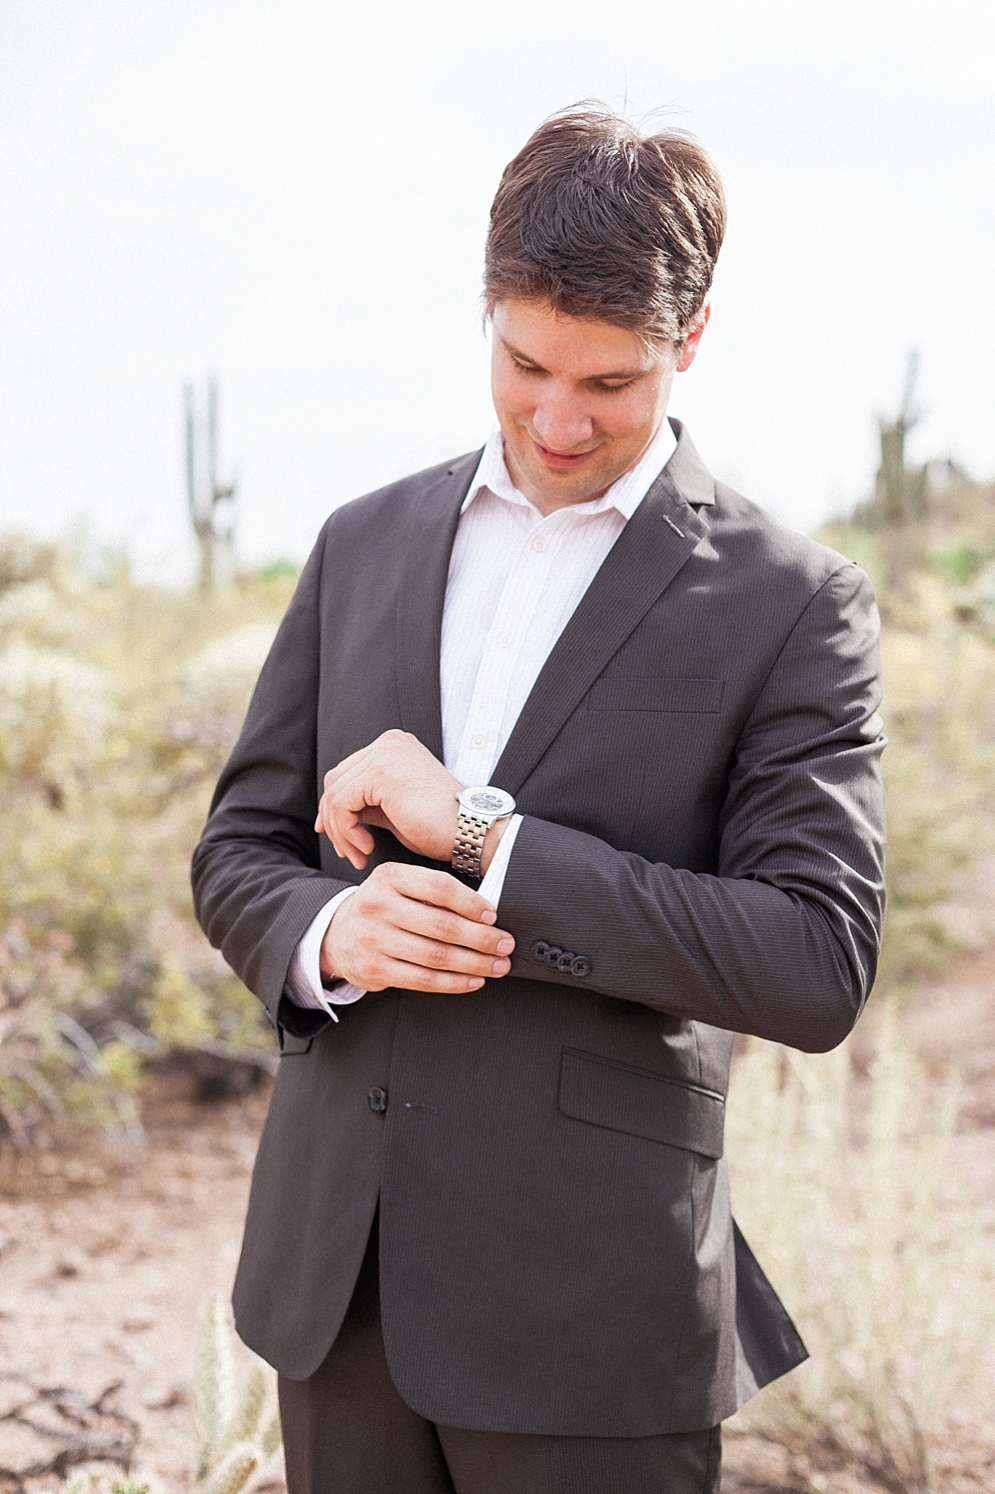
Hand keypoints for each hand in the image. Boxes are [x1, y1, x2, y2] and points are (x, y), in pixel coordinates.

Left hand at [316, 730, 462, 869]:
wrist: (471, 830)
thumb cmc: (439, 827)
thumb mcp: (394, 810)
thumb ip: (365, 803)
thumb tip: (329, 814)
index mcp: (393, 746)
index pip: (346, 774)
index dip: (333, 809)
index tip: (340, 839)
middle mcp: (388, 742)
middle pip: (335, 781)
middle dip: (335, 822)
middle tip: (348, 852)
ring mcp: (384, 753)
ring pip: (334, 794)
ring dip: (341, 831)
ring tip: (360, 854)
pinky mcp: (380, 771)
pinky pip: (341, 804)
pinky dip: (346, 830)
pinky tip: (366, 847)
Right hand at [321, 862, 514, 992]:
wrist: (337, 934)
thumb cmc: (382, 908)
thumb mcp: (398, 885)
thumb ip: (433, 892)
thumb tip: (486, 913)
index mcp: (389, 877)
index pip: (439, 887)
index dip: (472, 903)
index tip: (493, 916)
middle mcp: (378, 905)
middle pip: (442, 925)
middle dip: (482, 938)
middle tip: (505, 944)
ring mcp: (373, 939)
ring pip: (436, 956)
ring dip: (475, 963)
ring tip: (497, 965)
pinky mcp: (374, 969)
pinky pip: (423, 980)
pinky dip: (454, 982)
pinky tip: (473, 980)